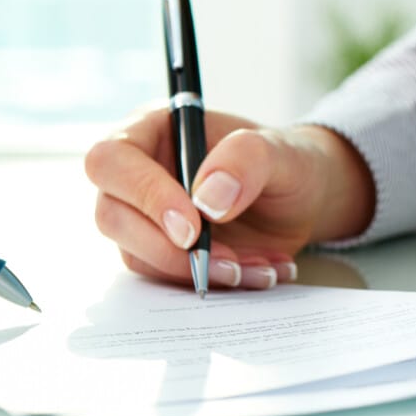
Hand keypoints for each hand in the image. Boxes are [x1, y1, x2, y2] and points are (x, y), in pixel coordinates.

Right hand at [84, 106, 373, 289]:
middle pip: (111, 216)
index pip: (113, 162)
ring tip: (253, 268)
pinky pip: (165, 278)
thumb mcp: (281, 151)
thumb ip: (246, 161)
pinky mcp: (158, 252)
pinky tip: (253, 272)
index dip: (144, 195)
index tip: (192, 227)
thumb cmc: (287, 163)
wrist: (304, 202)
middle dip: (166, 248)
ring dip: (194, 271)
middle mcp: (136, 175)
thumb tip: (206, 200)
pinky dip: (210, 282)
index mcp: (150, 132)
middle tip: (223, 260)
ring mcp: (142, 218)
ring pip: (135, 254)